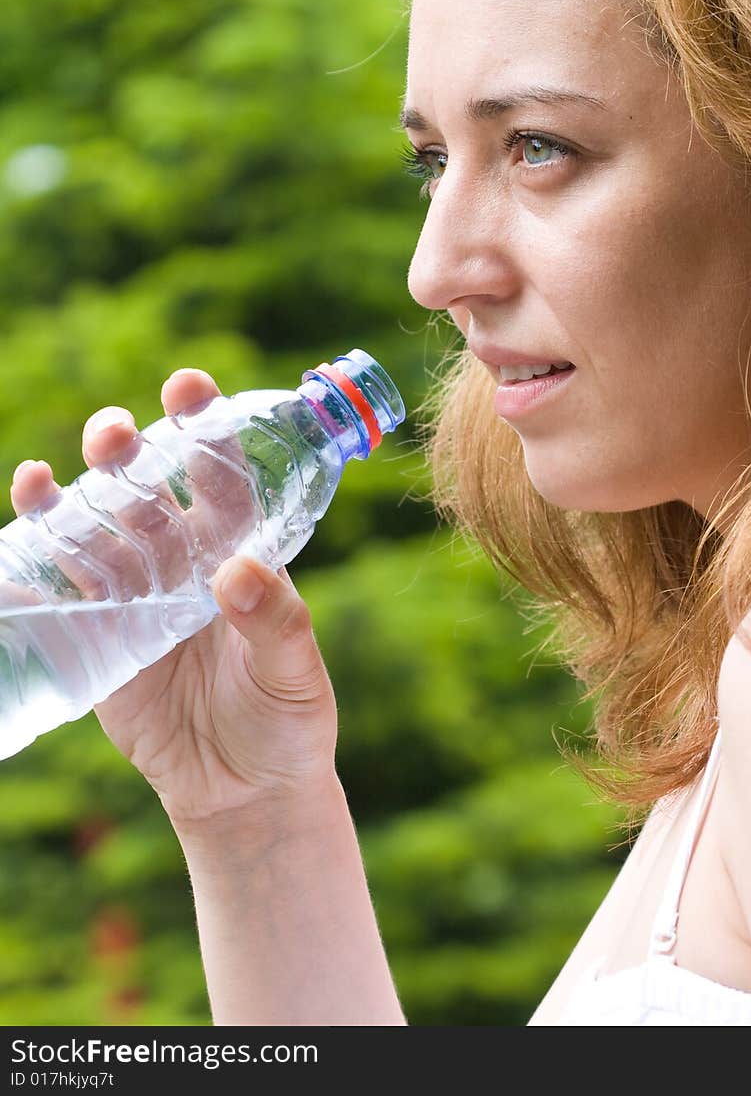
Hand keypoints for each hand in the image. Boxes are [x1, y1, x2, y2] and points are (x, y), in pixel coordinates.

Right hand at [8, 369, 338, 828]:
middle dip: (126, 456)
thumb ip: (276, 621)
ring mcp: (136, 597)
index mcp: (240, 552)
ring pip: (96, 533)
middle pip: (147, 494)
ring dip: (68, 500)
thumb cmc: (287, 721)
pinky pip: (62, 595)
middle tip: (112, 434)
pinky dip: (33, 568)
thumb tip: (238, 572)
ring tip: (39, 479)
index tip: (188, 386)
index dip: (204, 429)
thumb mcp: (295, 672)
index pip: (222, 479)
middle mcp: (184, 563)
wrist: (244, 793)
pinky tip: (15, 543)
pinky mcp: (98, 638)